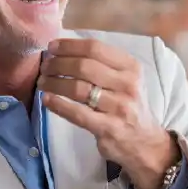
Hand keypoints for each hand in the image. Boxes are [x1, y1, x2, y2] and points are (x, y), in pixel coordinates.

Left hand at [38, 38, 179, 188]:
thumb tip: (64, 50)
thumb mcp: (127, 79)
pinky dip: (58, 105)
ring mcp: (119, 107)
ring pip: (78, 89)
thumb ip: (103, 64)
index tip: (51, 47)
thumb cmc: (129, 105)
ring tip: (42, 82)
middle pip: (84, 66)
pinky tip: (46, 99)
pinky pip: (78, 113)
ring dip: (54, 83)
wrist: (145, 143)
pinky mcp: (108, 128)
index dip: (69, 46)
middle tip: (44, 67)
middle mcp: (127, 84)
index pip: (95, 48)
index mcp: (131, 67)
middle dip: (58, 64)